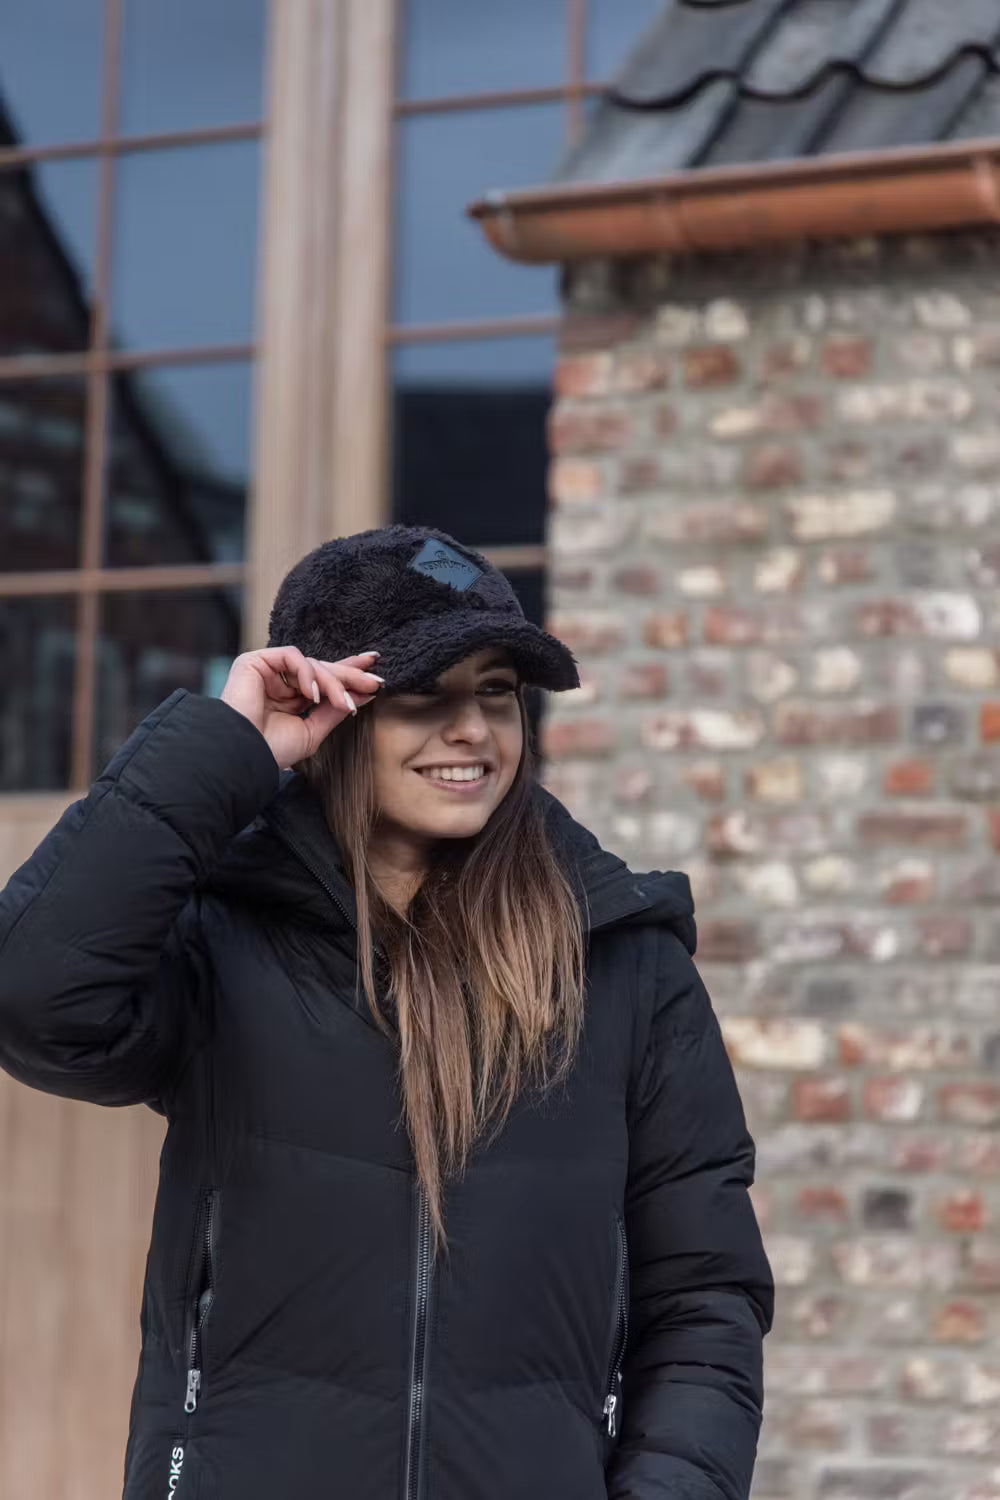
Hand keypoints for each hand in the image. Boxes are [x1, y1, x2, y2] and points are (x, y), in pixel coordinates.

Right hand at [221, 647, 383, 768]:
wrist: (242, 756)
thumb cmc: (271, 750)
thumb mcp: (312, 731)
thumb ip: (334, 711)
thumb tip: (363, 694)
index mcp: (291, 698)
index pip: (323, 680)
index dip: (348, 674)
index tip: (375, 675)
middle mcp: (279, 682)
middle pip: (321, 669)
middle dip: (350, 675)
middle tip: (375, 683)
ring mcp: (267, 670)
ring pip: (311, 664)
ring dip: (333, 682)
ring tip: (344, 703)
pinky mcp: (255, 661)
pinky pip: (292, 656)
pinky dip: (308, 673)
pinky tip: (313, 694)